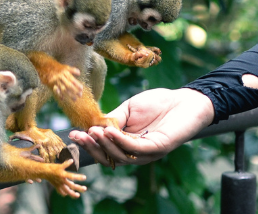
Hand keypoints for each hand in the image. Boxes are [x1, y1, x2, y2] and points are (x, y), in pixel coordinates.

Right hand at [68, 88, 214, 165]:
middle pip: (109, 158)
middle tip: (79, 136)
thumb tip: (93, 127)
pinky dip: (120, 142)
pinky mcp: (158, 148)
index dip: (88, 144)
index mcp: (127, 144)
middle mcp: (136, 152)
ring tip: (93, 132)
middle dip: (92, 148)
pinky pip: (135, 149)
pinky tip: (109, 132)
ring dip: (104, 145)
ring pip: (121, 157)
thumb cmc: (158, 103)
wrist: (185, 99)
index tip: (72, 134)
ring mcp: (147, 153)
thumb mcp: (129, 109)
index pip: (104, 150)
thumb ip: (113, 119)